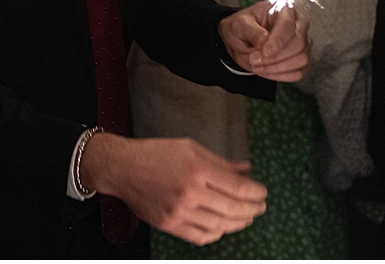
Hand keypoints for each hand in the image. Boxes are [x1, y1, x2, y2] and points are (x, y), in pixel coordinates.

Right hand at [80, 132, 265, 245]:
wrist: (122, 168)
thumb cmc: (156, 154)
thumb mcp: (190, 148)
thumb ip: (220, 162)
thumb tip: (246, 171)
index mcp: (197, 169)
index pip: (238, 188)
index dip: (256, 193)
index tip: (262, 193)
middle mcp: (190, 192)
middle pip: (234, 209)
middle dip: (253, 209)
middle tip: (260, 207)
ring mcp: (179, 211)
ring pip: (221, 226)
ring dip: (238, 223)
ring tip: (245, 218)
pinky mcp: (170, 225)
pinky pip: (202, 236)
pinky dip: (217, 234)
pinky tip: (222, 226)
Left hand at [219, 1, 310, 80]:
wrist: (240, 39)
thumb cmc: (242, 26)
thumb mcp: (240, 24)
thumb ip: (253, 32)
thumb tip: (265, 42)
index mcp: (283, 10)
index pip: (288, 25)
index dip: (277, 41)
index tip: (264, 51)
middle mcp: (298, 25)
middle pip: (299, 44)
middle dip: (275, 56)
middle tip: (253, 59)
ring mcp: (303, 43)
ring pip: (301, 59)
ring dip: (276, 67)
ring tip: (256, 64)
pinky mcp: (301, 59)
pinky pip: (298, 73)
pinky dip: (280, 75)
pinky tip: (265, 70)